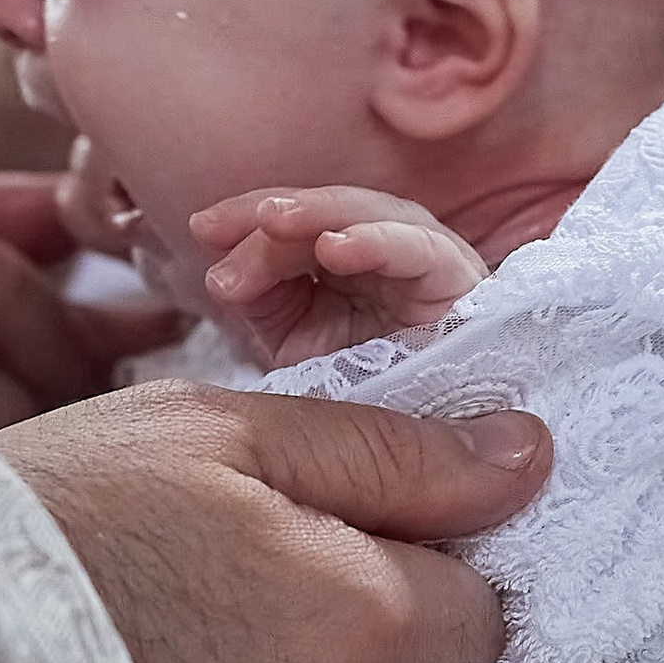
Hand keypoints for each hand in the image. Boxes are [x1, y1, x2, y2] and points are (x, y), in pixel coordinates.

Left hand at [191, 185, 488, 366]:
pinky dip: (378, 242)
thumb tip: (223, 274)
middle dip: (270, 216)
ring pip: (372, 214)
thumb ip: (263, 300)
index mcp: (351, 258)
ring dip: (319, 215)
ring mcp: (429, 261)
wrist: (419, 449)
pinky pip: (422, 252)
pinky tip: (335, 247)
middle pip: (327, 213)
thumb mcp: (294, 342)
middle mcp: (391, 249)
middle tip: (218, 228)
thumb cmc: (360, 395)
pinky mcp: (462, 284)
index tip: (201, 228)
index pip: (297, 221)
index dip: (246, 219)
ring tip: (272, 222)